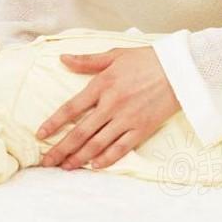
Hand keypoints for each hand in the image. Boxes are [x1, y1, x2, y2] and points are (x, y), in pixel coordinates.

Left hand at [36, 46, 180, 169]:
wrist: (180, 69)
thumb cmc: (147, 60)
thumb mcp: (114, 55)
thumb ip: (87, 61)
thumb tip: (63, 59)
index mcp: (102, 84)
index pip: (71, 108)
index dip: (54, 123)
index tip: (41, 134)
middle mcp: (111, 104)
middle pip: (81, 131)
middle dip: (61, 148)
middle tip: (47, 161)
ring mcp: (127, 119)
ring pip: (97, 144)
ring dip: (79, 157)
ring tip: (65, 167)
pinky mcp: (142, 129)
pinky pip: (120, 149)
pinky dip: (106, 159)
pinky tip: (94, 166)